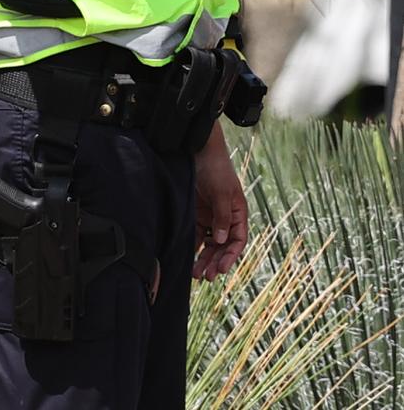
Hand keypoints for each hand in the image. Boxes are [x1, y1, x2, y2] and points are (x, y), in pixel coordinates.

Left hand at [192, 121, 247, 281]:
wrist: (198, 150)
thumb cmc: (216, 168)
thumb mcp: (222, 191)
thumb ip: (222, 216)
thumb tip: (222, 240)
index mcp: (237, 212)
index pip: (237, 240)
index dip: (230, 256)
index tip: (221, 269)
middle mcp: (225, 217)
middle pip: (223, 246)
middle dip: (215, 262)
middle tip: (205, 277)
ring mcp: (210, 216)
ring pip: (209, 244)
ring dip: (204, 258)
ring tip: (196, 274)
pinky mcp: (196, 214)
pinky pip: (197, 235)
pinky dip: (194, 247)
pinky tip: (188, 258)